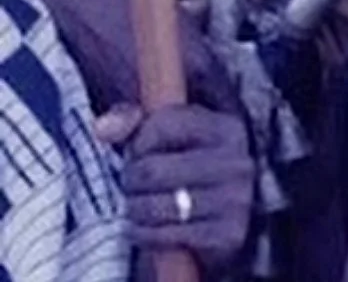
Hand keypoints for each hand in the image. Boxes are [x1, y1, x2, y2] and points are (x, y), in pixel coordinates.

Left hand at [100, 103, 253, 274]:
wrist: (224, 212)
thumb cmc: (190, 164)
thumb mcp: (171, 133)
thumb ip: (132, 120)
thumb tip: (102, 129)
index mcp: (227, 127)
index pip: (164, 125)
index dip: (138, 141)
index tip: (137, 151)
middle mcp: (236, 161)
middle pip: (152, 171)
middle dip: (131, 179)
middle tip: (131, 182)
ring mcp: (235, 200)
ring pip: (155, 207)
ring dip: (134, 209)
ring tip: (135, 204)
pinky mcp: (226, 234)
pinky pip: (164, 236)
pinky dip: (143, 233)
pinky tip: (143, 225)